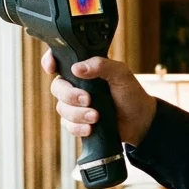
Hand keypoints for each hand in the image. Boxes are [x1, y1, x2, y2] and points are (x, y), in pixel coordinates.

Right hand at [43, 51, 158, 145]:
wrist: (140, 121)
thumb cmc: (131, 94)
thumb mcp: (121, 74)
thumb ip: (101, 65)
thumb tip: (76, 68)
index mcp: (85, 70)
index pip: (59, 61)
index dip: (49, 62)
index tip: (52, 68)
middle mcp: (76, 86)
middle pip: (57, 87)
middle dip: (70, 95)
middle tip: (88, 99)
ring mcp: (75, 105)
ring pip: (62, 108)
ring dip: (78, 114)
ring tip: (96, 116)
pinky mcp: (78, 123)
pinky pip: (67, 125)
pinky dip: (78, 127)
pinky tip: (90, 128)